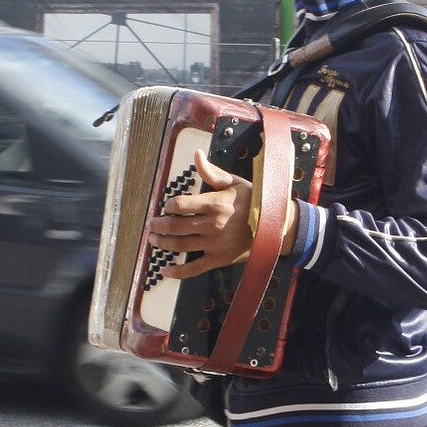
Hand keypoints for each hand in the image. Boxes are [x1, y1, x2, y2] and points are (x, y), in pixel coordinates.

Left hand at [148, 150, 298, 280]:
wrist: (275, 226)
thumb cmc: (254, 201)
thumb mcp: (234, 183)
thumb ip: (212, 172)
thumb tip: (197, 155)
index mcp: (215, 204)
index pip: (180, 204)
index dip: (168, 205)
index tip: (166, 206)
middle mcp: (212, 225)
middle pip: (176, 226)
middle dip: (159, 225)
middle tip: (151, 224)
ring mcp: (215, 244)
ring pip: (180, 246)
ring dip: (163, 244)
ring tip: (154, 240)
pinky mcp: (219, 259)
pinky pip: (194, 269)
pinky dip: (177, 272)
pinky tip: (164, 270)